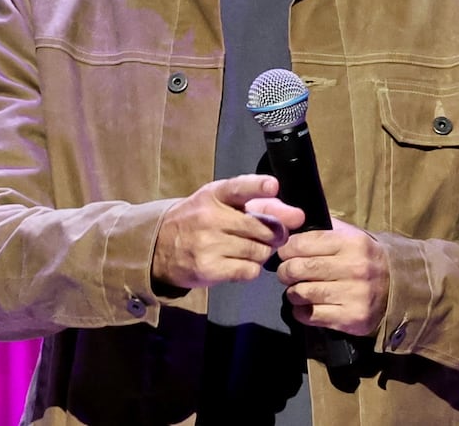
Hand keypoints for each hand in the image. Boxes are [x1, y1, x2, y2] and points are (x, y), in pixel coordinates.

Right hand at [152, 174, 305, 289]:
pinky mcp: (208, 268)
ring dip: (262, 253)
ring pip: (260, 252)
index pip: (239, 187)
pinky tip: (240, 263)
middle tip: (269, 236)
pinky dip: (251, 269)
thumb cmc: (201, 219)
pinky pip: (249, 271)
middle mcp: (210, 216)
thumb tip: (297, 216)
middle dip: (274, 234)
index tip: (273, 186)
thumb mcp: (224, 203)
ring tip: (249, 248)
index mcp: (216, 194)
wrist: (161, 245)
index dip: (258, 186)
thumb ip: (263, 205)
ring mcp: (208, 243)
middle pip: (263, 228)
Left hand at [276, 217, 388, 336]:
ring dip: (293, 292)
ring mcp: (353, 294)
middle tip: (286, 273)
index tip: (285, 253)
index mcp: (351, 243)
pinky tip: (306, 306)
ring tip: (297, 289)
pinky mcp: (351, 318)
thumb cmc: (366, 258)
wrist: (399, 287)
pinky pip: (310, 315)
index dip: (287, 248)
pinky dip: (301, 311)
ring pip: (301, 293)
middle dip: (285, 271)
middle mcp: (353, 268)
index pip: (303, 243)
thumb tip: (294, 222)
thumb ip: (326, 227)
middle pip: (298, 269)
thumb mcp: (353, 235)